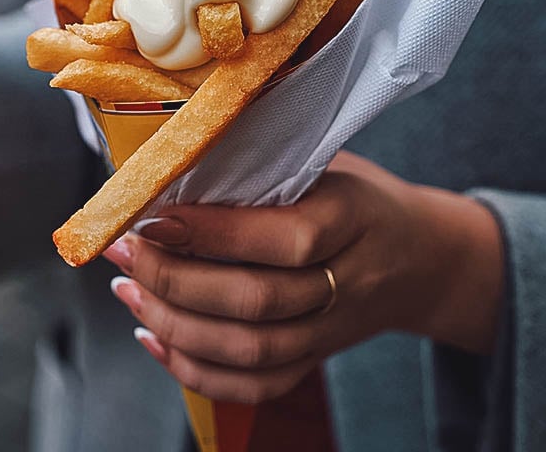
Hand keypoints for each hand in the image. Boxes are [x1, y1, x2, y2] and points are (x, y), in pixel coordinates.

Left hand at [102, 151, 502, 403]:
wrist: (422, 257)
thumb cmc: (355, 195)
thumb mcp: (326, 161)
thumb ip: (262, 165)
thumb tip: (169, 162)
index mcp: (352, 215)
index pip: (285, 237)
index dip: (213, 233)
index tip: (152, 216)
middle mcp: (347, 280)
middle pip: (258, 301)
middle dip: (175, 279)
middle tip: (123, 251)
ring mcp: (333, 329)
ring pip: (251, 350)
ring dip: (175, 325)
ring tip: (127, 289)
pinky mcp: (316, 359)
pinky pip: (257, 385)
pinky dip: (197, 371)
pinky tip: (154, 338)